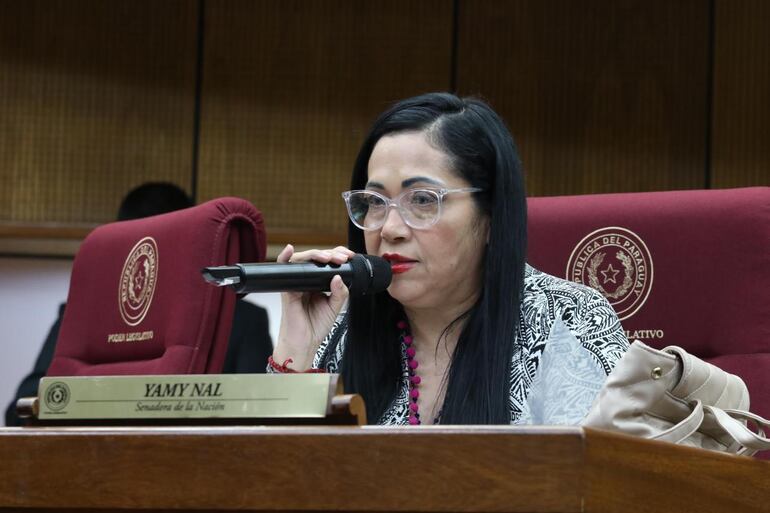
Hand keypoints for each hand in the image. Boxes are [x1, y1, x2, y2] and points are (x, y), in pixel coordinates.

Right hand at [272, 244, 353, 369]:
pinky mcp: (287, 289)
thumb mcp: (335, 307)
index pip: (327, 263)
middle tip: (342, 258)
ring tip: (328, 258)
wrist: (304, 344)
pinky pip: (283, 269)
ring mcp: (296, 283)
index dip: (337, 255)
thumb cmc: (316, 326)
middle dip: (330, 254)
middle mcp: (306, 280)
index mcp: (318, 283)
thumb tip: (338, 276)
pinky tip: (289, 249)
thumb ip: (340, 292)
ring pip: (302, 260)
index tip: (349, 256)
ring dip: (315, 255)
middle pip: (315, 258)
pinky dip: (284, 257)